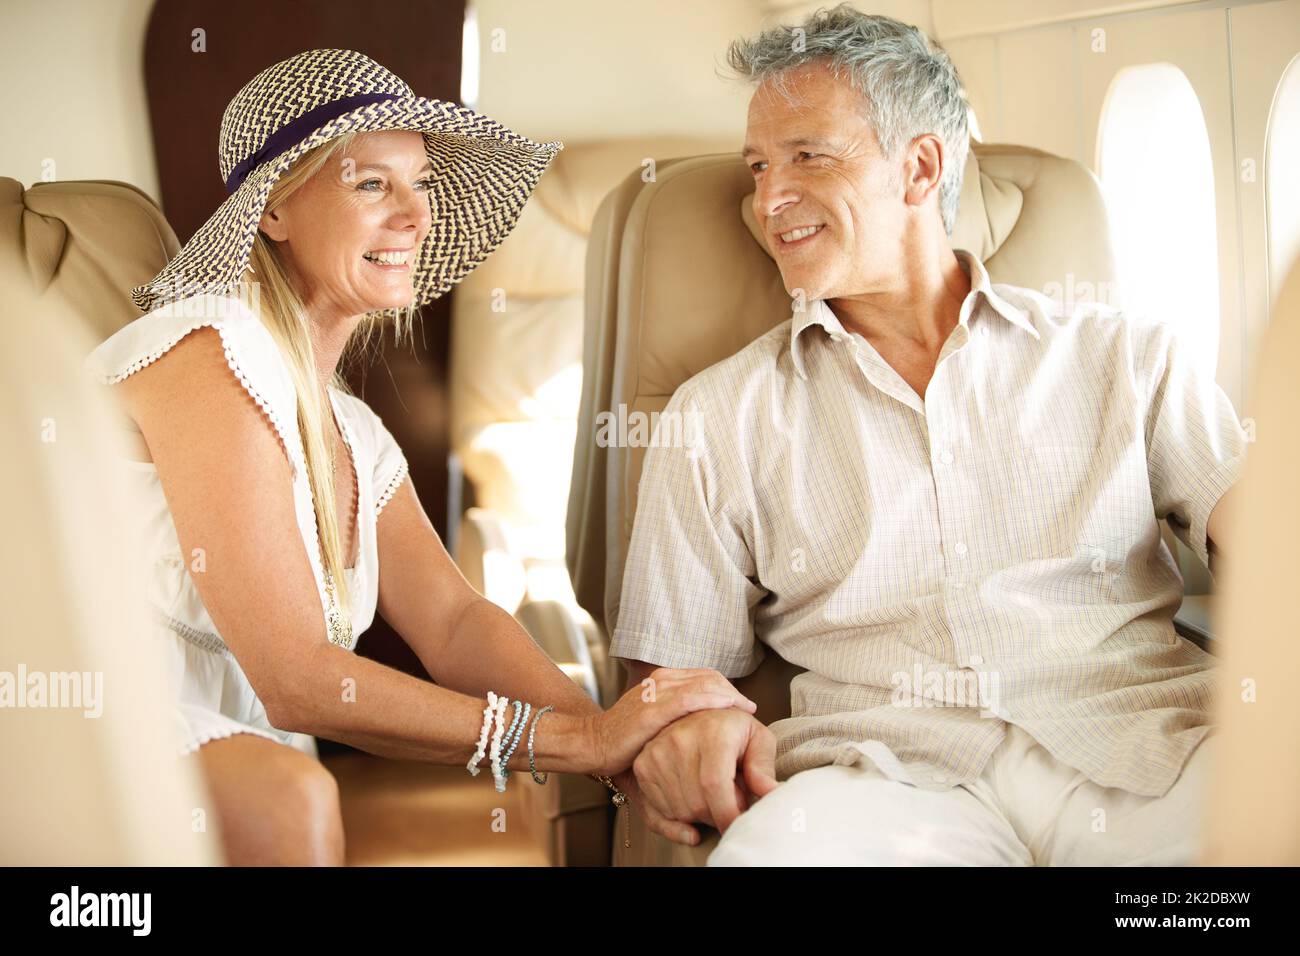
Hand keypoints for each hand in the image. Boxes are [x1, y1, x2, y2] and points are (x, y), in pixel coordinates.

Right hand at [590, 668, 755, 775]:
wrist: (592, 743)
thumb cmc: (624, 737)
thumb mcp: (653, 717)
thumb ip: (676, 713)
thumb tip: (704, 721)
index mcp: (662, 679)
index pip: (706, 676)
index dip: (728, 688)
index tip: (743, 705)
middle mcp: (661, 680)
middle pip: (710, 678)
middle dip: (733, 692)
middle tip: (749, 709)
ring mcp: (657, 692)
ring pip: (706, 684)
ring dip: (731, 696)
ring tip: (747, 711)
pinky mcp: (654, 709)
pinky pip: (692, 698)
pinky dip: (715, 701)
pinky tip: (730, 710)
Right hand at [631, 708, 777, 845]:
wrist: (699, 714)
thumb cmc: (733, 731)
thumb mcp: (758, 740)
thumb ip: (763, 767)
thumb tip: (772, 793)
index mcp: (712, 732)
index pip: (715, 785)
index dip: (728, 814)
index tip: (738, 826)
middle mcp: (679, 739)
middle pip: (697, 804)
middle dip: (717, 816)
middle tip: (729, 801)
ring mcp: (657, 752)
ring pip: (679, 810)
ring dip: (699, 815)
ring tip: (711, 793)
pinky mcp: (643, 766)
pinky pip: (660, 810)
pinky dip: (678, 815)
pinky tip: (692, 799)